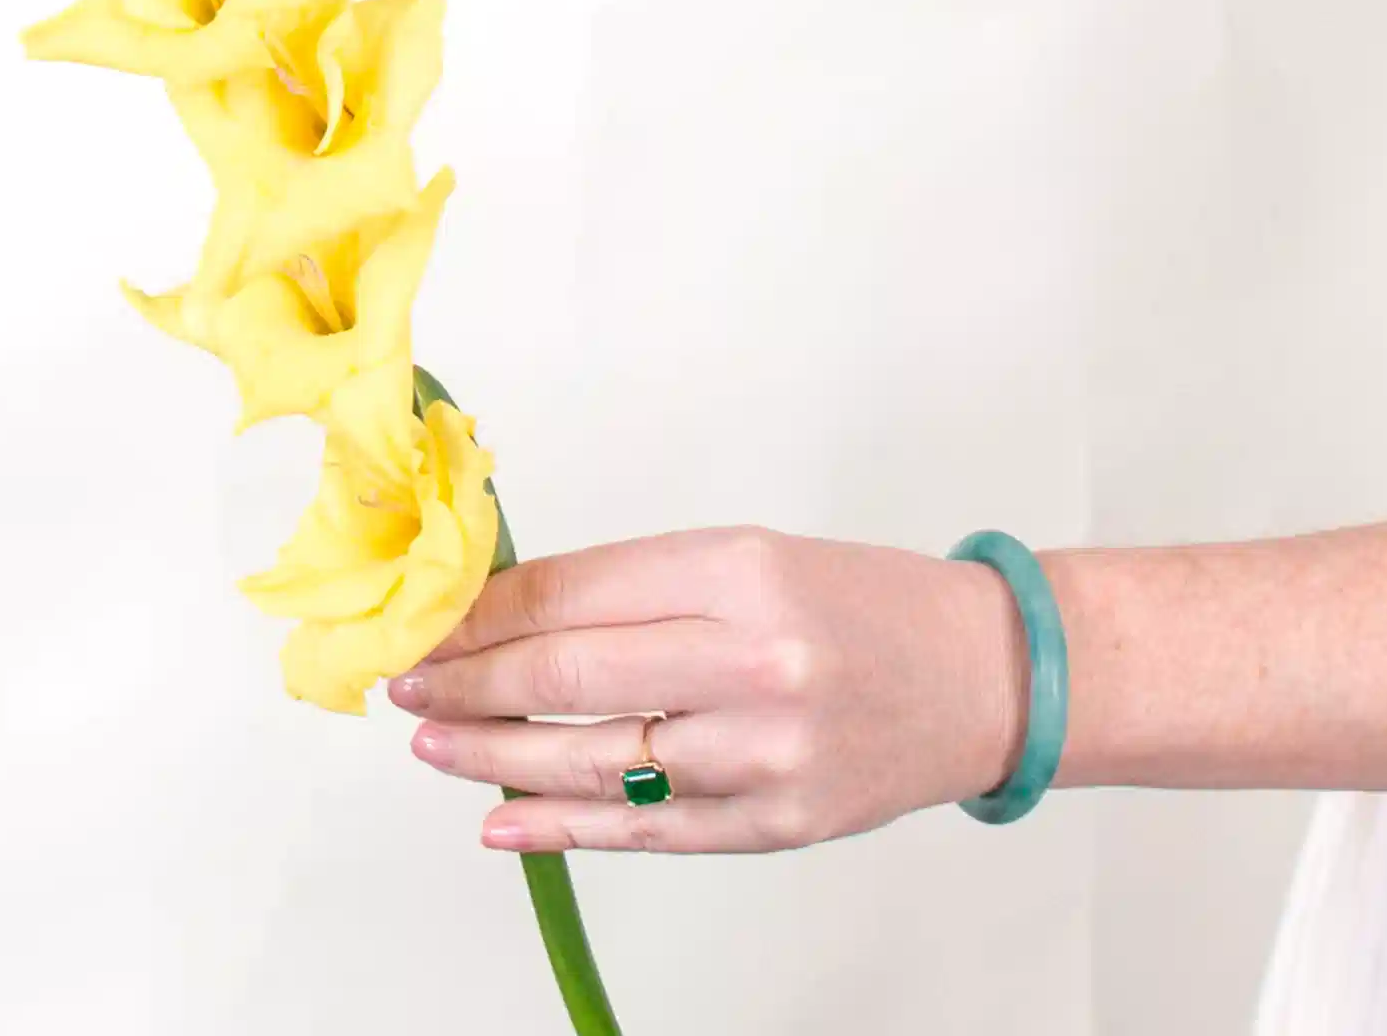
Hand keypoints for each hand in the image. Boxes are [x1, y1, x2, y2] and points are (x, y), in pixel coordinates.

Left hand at [389, 525, 1029, 852]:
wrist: (981, 676)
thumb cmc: (853, 601)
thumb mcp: (746, 556)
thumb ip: (635, 586)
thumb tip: (510, 610)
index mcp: (739, 571)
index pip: (575, 591)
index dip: (485, 610)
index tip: (427, 616)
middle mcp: (751, 661)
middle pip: (570, 675)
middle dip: (469, 679)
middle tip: (405, 680)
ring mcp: (765, 754)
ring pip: (595, 760)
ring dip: (494, 754)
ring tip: (429, 743)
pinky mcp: (777, 825)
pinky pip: (649, 830)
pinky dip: (564, 828)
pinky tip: (500, 818)